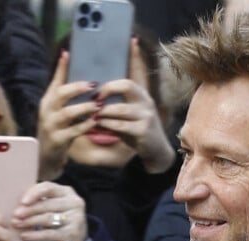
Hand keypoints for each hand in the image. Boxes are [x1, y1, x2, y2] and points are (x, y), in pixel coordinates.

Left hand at [11, 182, 87, 240]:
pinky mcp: (73, 233)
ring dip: (30, 221)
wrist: (75, 236)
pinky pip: (51, 234)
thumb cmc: (58, 216)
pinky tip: (25, 236)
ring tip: (17, 224)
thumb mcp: (52, 204)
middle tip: (14, 215)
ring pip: (48, 218)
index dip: (34, 193)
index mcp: (67, 191)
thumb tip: (16, 202)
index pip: (48, 188)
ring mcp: (76, 218)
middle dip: (29, 210)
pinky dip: (36, 235)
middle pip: (48, 204)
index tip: (22, 201)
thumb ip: (39, 199)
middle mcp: (74, 203)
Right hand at [38, 50, 101, 179]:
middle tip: (95, 85)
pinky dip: (85, 126)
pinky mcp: (58, 140)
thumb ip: (66, 96)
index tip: (69, 54)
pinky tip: (96, 122)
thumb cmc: (58, 131)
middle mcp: (47, 110)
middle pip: (60, 94)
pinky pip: (73, 131)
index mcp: (48, 101)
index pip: (55, 81)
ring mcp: (51, 125)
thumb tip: (74, 76)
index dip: (61, 67)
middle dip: (77, 88)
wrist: (46, 158)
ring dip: (84, 108)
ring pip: (68, 113)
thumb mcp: (59, 111)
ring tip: (99, 105)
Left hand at [91, 38, 175, 173]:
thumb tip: (96, 90)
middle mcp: (147, 103)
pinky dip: (105, 126)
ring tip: (91, 116)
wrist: (157, 155)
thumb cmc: (140, 133)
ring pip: (117, 110)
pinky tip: (97, 127)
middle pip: (125, 87)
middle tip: (93, 101)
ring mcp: (146, 118)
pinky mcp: (142, 132)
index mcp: (143, 96)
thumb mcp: (132, 114)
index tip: (98, 86)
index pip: (129, 78)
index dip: (113, 79)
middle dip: (105, 93)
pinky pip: (118, 126)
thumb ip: (118, 101)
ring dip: (102, 113)